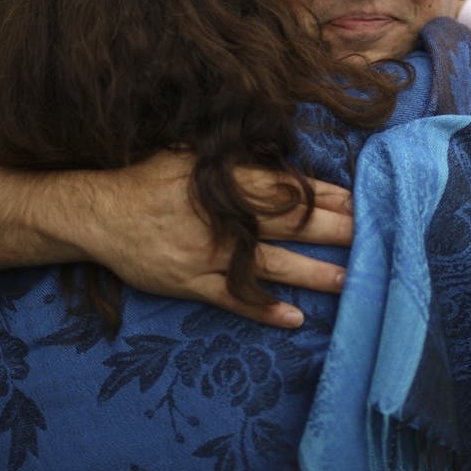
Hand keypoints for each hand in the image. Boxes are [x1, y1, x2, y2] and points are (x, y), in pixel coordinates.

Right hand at [66, 150, 352, 328]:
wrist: (96, 213)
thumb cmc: (144, 181)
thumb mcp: (187, 155)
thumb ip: (230, 158)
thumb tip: (273, 151)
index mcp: (223, 183)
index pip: (286, 188)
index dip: (325, 195)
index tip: (360, 200)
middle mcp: (221, 218)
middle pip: (289, 224)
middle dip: (334, 230)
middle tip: (373, 236)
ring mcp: (207, 254)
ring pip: (270, 265)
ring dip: (312, 274)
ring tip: (349, 281)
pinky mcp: (190, 283)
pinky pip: (233, 300)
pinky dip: (264, 310)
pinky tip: (294, 319)